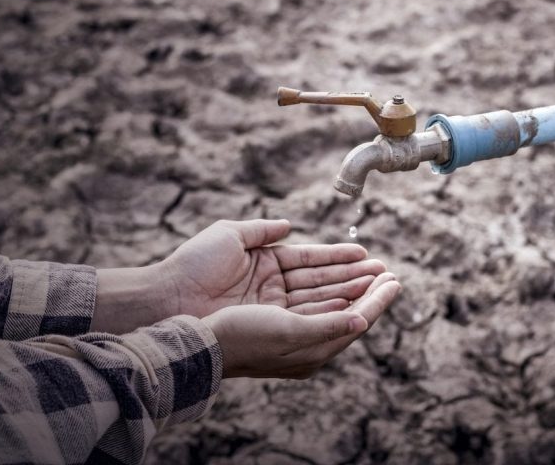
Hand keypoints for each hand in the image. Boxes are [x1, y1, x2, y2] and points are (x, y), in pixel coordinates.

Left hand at [161, 219, 385, 316]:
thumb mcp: (230, 236)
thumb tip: (288, 225)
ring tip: (382, 286)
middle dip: (356, 278)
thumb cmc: (193, 265)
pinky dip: (337, 313)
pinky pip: (312, 320)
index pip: (311, 260)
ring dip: (354, 293)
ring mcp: (274, 310)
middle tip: (386, 272)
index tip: (365, 254)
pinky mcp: (273, 329)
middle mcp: (274, 290)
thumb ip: (262, 230)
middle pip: (324, 283)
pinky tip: (361, 305)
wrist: (168, 298)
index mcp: (266, 264)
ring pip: (323, 301)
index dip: (339, 257)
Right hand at [203, 273, 400, 378]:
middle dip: (369, 290)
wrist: (201, 343)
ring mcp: (292, 331)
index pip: (356, 321)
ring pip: (331, 303)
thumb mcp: (289, 332)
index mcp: (313, 352)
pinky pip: (312, 301)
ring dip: (351, 285)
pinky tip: (338, 280)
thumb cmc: (243, 338)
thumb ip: (328, 326)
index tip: (396, 280)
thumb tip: (363, 320)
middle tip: (389, 271)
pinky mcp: (278, 319)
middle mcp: (306, 344)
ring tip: (371, 268)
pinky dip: (329, 288)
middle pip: (347, 312)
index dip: (378, 300)